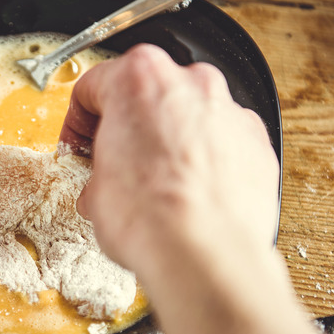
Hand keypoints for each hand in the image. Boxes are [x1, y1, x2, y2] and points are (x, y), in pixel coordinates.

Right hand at [59, 45, 333, 333]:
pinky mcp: (255, 141)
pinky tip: (189, 193)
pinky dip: (206, 160)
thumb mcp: (94, 193)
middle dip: (130, 127)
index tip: (80, 144)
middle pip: (147, 93)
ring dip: (170, 141)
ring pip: (188, 115)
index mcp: (139, 78)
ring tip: (156, 183)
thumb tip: (107, 184)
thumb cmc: (150, 218)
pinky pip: (221, 141)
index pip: (93, 86)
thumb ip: (100, 170)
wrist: (204, 254)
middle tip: (116, 163)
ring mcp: (228, 110)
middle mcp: (189, 83)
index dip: (78, 123)